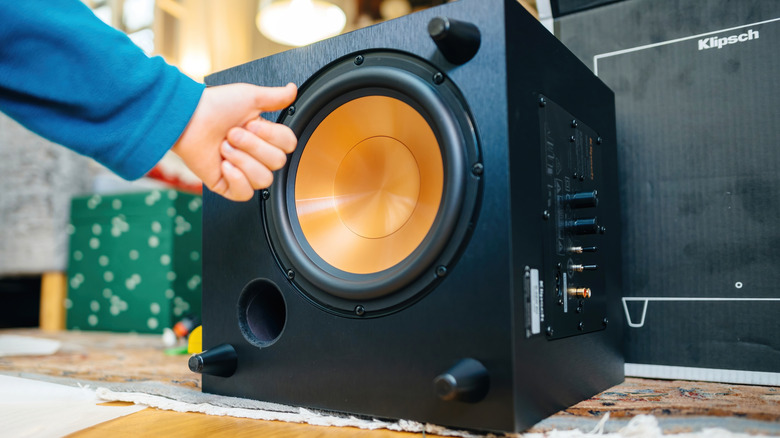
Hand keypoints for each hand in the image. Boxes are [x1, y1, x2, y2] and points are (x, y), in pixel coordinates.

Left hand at [171, 82, 297, 200]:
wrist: (187, 118)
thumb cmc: (214, 106)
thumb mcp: (250, 96)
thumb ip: (276, 96)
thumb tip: (293, 89)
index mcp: (265, 136)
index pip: (288, 145)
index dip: (271, 136)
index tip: (251, 123)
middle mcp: (256, 155)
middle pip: (277, 163)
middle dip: (252, 146)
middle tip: (232, 134)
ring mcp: (242, 171)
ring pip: (263, 180)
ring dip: (243, 161)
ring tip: (224, 148)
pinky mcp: (227, 185)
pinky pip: (245, 194)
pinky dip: (236, 179)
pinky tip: (224, 165)